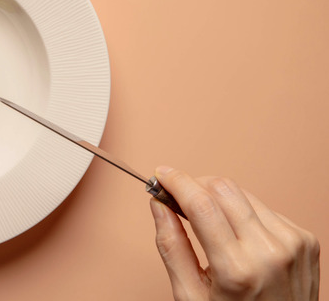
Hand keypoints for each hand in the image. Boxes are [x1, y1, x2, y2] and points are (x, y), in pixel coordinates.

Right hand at [149, 166, 319, 299]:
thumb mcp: (191, 296)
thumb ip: (171, 247)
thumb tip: (158, 205)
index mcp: (236, 269)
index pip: (201, 204)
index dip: (177, 182)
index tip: (161, 174)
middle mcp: (269, 252)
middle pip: (223, 188)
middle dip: (195, 186)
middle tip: (178, 198)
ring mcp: (292, 243)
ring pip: (244, 195)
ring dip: (219, 200)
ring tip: (209, 223)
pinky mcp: (305, 239)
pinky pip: (264, 209)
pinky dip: (244, 214)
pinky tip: (238, 236)